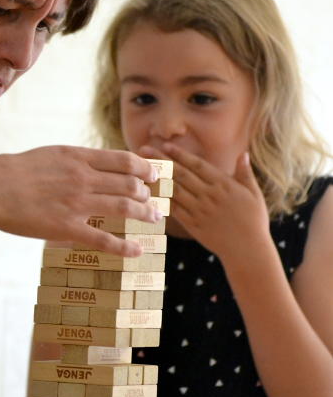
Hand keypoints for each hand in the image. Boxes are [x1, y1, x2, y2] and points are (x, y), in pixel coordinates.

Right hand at [0, 145, 161, 255]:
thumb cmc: (16, 171)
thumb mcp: (51, 154)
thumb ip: (76, 159)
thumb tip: (97, 163)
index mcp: (79, 157)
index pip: (124, 161)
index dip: (145, 169)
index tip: (153, 176)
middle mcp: (83, 178)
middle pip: (130, 184)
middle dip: (147, 194)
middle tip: (153, 202)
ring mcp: (76, 203)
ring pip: (124, 207)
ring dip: (144, 214)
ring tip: (154, 220)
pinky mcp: (66, 228)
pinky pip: (103, 239)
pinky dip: (124, 247)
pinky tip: (136, 252)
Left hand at [139, 143, 269, 261]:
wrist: (248, 250)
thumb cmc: (254, 221)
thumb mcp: (254, 194)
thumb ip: (245, 173)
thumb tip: (242, 154)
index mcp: (224, 184)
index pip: (197, 165)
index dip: (180, 154)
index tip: (166, 145)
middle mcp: (209, 195)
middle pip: (181, 174)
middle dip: (161, 160)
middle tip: (144, 150)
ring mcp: (200, 210)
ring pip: (174, 190)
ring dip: (157, 178)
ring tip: (142, 169)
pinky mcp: (193, 225)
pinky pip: (174, 210)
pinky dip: (161, 200)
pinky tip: (149, 193)